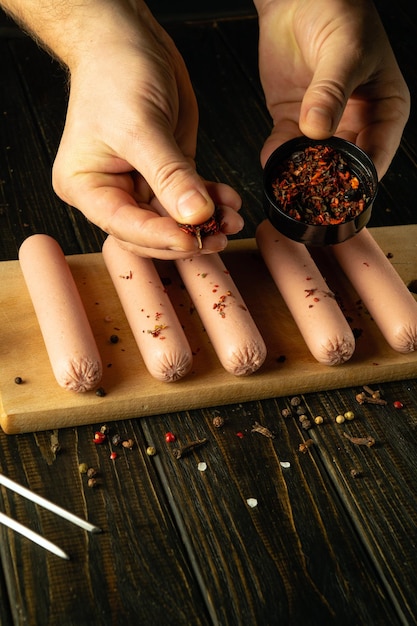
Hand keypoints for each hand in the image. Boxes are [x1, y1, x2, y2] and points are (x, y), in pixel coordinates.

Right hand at [52, 6, 242, 258]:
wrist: (127, 40)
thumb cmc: (114, 74)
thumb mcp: (141, 127)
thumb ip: (170, 174)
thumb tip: (194, 215)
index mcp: (88, 187)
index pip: (125, 226)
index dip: (160, 237)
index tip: (191, 239)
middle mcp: (112, 192)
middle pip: (150, 232)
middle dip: (186, 236)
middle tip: (217, 236)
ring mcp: (140, 185)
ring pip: (174, 220)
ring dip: (205, 223)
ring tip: (231, 221)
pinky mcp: (167, 173)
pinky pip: (190, 198)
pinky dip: (211, 202)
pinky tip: (229, 200)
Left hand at [254, 0, 409, 178]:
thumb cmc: (338, 12)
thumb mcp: (344, 51)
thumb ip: (331, 92)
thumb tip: (318, 131)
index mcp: (385, 109)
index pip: (379, 154)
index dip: (362, 178)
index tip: (344, 194)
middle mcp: (357, 122)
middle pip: (346, 166)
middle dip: (329, 185)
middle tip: (313, 199)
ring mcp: (324, 126)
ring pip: (314, 162)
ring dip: (300, 176)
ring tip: (288, 186)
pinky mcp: (294, 122)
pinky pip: (286, 148)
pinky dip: (277, 158)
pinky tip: (271, 163)